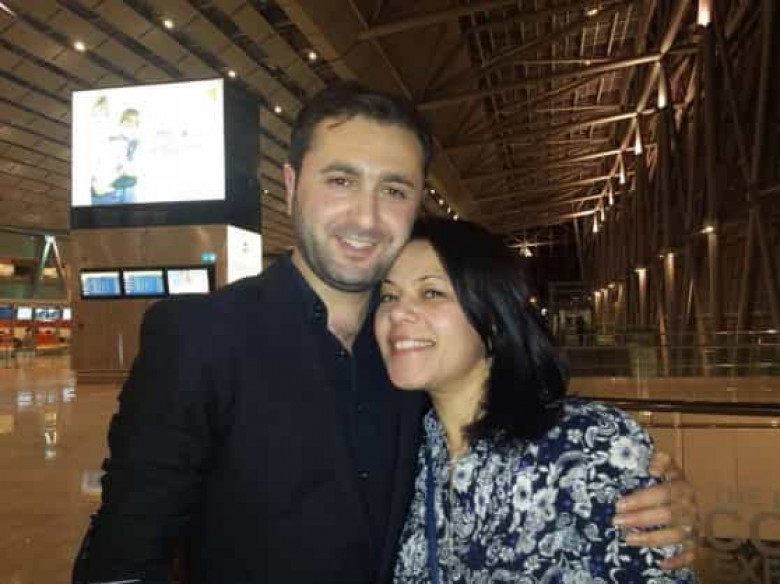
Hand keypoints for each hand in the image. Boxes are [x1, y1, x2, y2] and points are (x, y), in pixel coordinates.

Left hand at [613, 450, 697, 568]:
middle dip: (639, 520)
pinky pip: (691, 554)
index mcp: (682, 487)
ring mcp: (694, 526)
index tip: (620, 504)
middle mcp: (691, 508)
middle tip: (617, 522)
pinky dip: (678, 561)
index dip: (641, 500)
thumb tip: (653, 468)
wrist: (686, 496)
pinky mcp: (695, 542)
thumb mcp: (666, 466)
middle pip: (666, 515)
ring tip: (628, 539)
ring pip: (675, 536)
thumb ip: (661, 460)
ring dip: (651, 539)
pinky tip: (661, 564)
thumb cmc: (667, 481)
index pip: (662, 493)